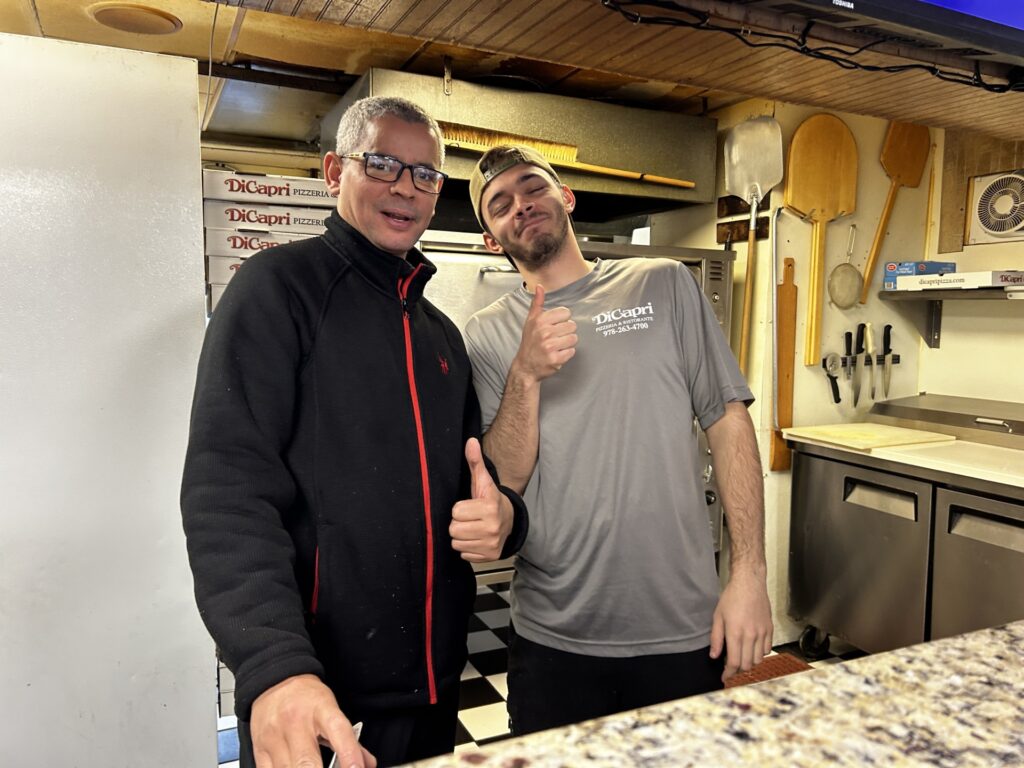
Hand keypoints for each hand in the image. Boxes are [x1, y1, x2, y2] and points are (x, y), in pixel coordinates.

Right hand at [250, 674, 375, 767]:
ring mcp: (274, 737)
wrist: (273, 681)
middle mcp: (295, 723)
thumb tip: (367, 764)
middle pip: (306, 762)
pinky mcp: (259, 750)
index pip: (338, 732)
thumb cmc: (306, 698)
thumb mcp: (332, 709)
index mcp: (321, 709)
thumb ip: (350, 739)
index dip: (350, 755)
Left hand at [450, 438, 512, 561]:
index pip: (456, 511)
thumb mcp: (482, 481)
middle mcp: (493, 527)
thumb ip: (475, 462)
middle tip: (470, 518)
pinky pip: (464, 554)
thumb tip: (470, 441)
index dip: (459, 508)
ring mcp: (492, 543)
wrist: (509, 519)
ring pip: (457, 543)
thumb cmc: (490, 500)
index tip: (470, 506)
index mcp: (490, 507)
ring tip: (472, 528)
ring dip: (462, 536)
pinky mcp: (490, 556)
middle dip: (459, 523)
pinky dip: (468, 548)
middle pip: (454, 529)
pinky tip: (476, 539)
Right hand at [511, 285, 576, 382]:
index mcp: (540, 320)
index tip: (555, 326)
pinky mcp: (555, 359)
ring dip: (567, 343)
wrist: (525, 366)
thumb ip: (537, 303)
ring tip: (557, 346)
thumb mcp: (531, 321)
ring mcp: (550, 346)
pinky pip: (572, 351)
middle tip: (556, 338)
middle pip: (572, 326)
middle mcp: (544, 332)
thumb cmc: (530, 342)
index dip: (562, 320)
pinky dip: (566, 354)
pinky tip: (557, 354)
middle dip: (566, 332)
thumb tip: (540, 286)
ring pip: (574, 338)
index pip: (566, 313)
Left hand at [709, 569, 772, 682]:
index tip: (724, 677)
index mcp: (735, 633)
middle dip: (738, 671)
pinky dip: (759, 654)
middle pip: (747, 665)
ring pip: (758, 660)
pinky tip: (751, 649)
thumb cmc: (731, 598)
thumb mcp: (718, 617)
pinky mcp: (769, 629)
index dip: (729, 674)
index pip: (734, 662)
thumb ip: (716, 638)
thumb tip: (714, 656)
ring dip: (749, 663)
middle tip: (731, 669)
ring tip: (741, 659)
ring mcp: (762, 633)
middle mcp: (751, 636)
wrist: (749, 583)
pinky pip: (767, 650)